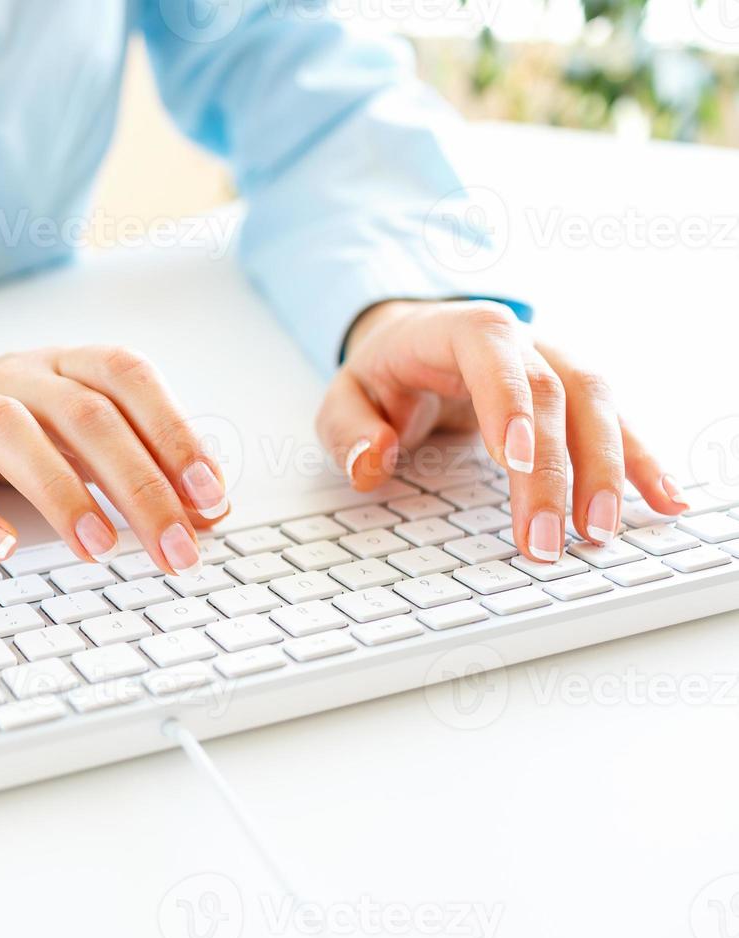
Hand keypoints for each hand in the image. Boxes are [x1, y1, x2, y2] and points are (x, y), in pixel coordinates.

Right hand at [0, 347, 229, 574]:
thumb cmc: (7, 424)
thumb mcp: (74, 429)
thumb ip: (138, 460)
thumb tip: (210, 512)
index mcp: (64, 365)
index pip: (129, 381)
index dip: (174, 432)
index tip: (210, 495)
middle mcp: (18, 378)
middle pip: (86, 416)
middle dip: (140, 486)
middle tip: (175, 549)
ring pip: (12, 434)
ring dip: (62, 493)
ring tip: (99, 549)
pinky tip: (2, 549)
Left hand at [319, 300, 687, 562]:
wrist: (416, 342)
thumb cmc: (384, 373)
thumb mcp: (344, 396)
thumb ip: (347, 430)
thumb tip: (372, 460)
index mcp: (460, 328)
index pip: (490, 354)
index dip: (507, 402)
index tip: (512, 459)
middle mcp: (521, 340)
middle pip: (551, 393)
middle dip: (552, 469)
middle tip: (545, 538)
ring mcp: (557, 363)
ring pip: (597, 404)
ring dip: (606, 469)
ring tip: (601, 531)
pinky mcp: (577, 394)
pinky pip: (617, 423)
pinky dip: (641, 462)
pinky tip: (664, 500)